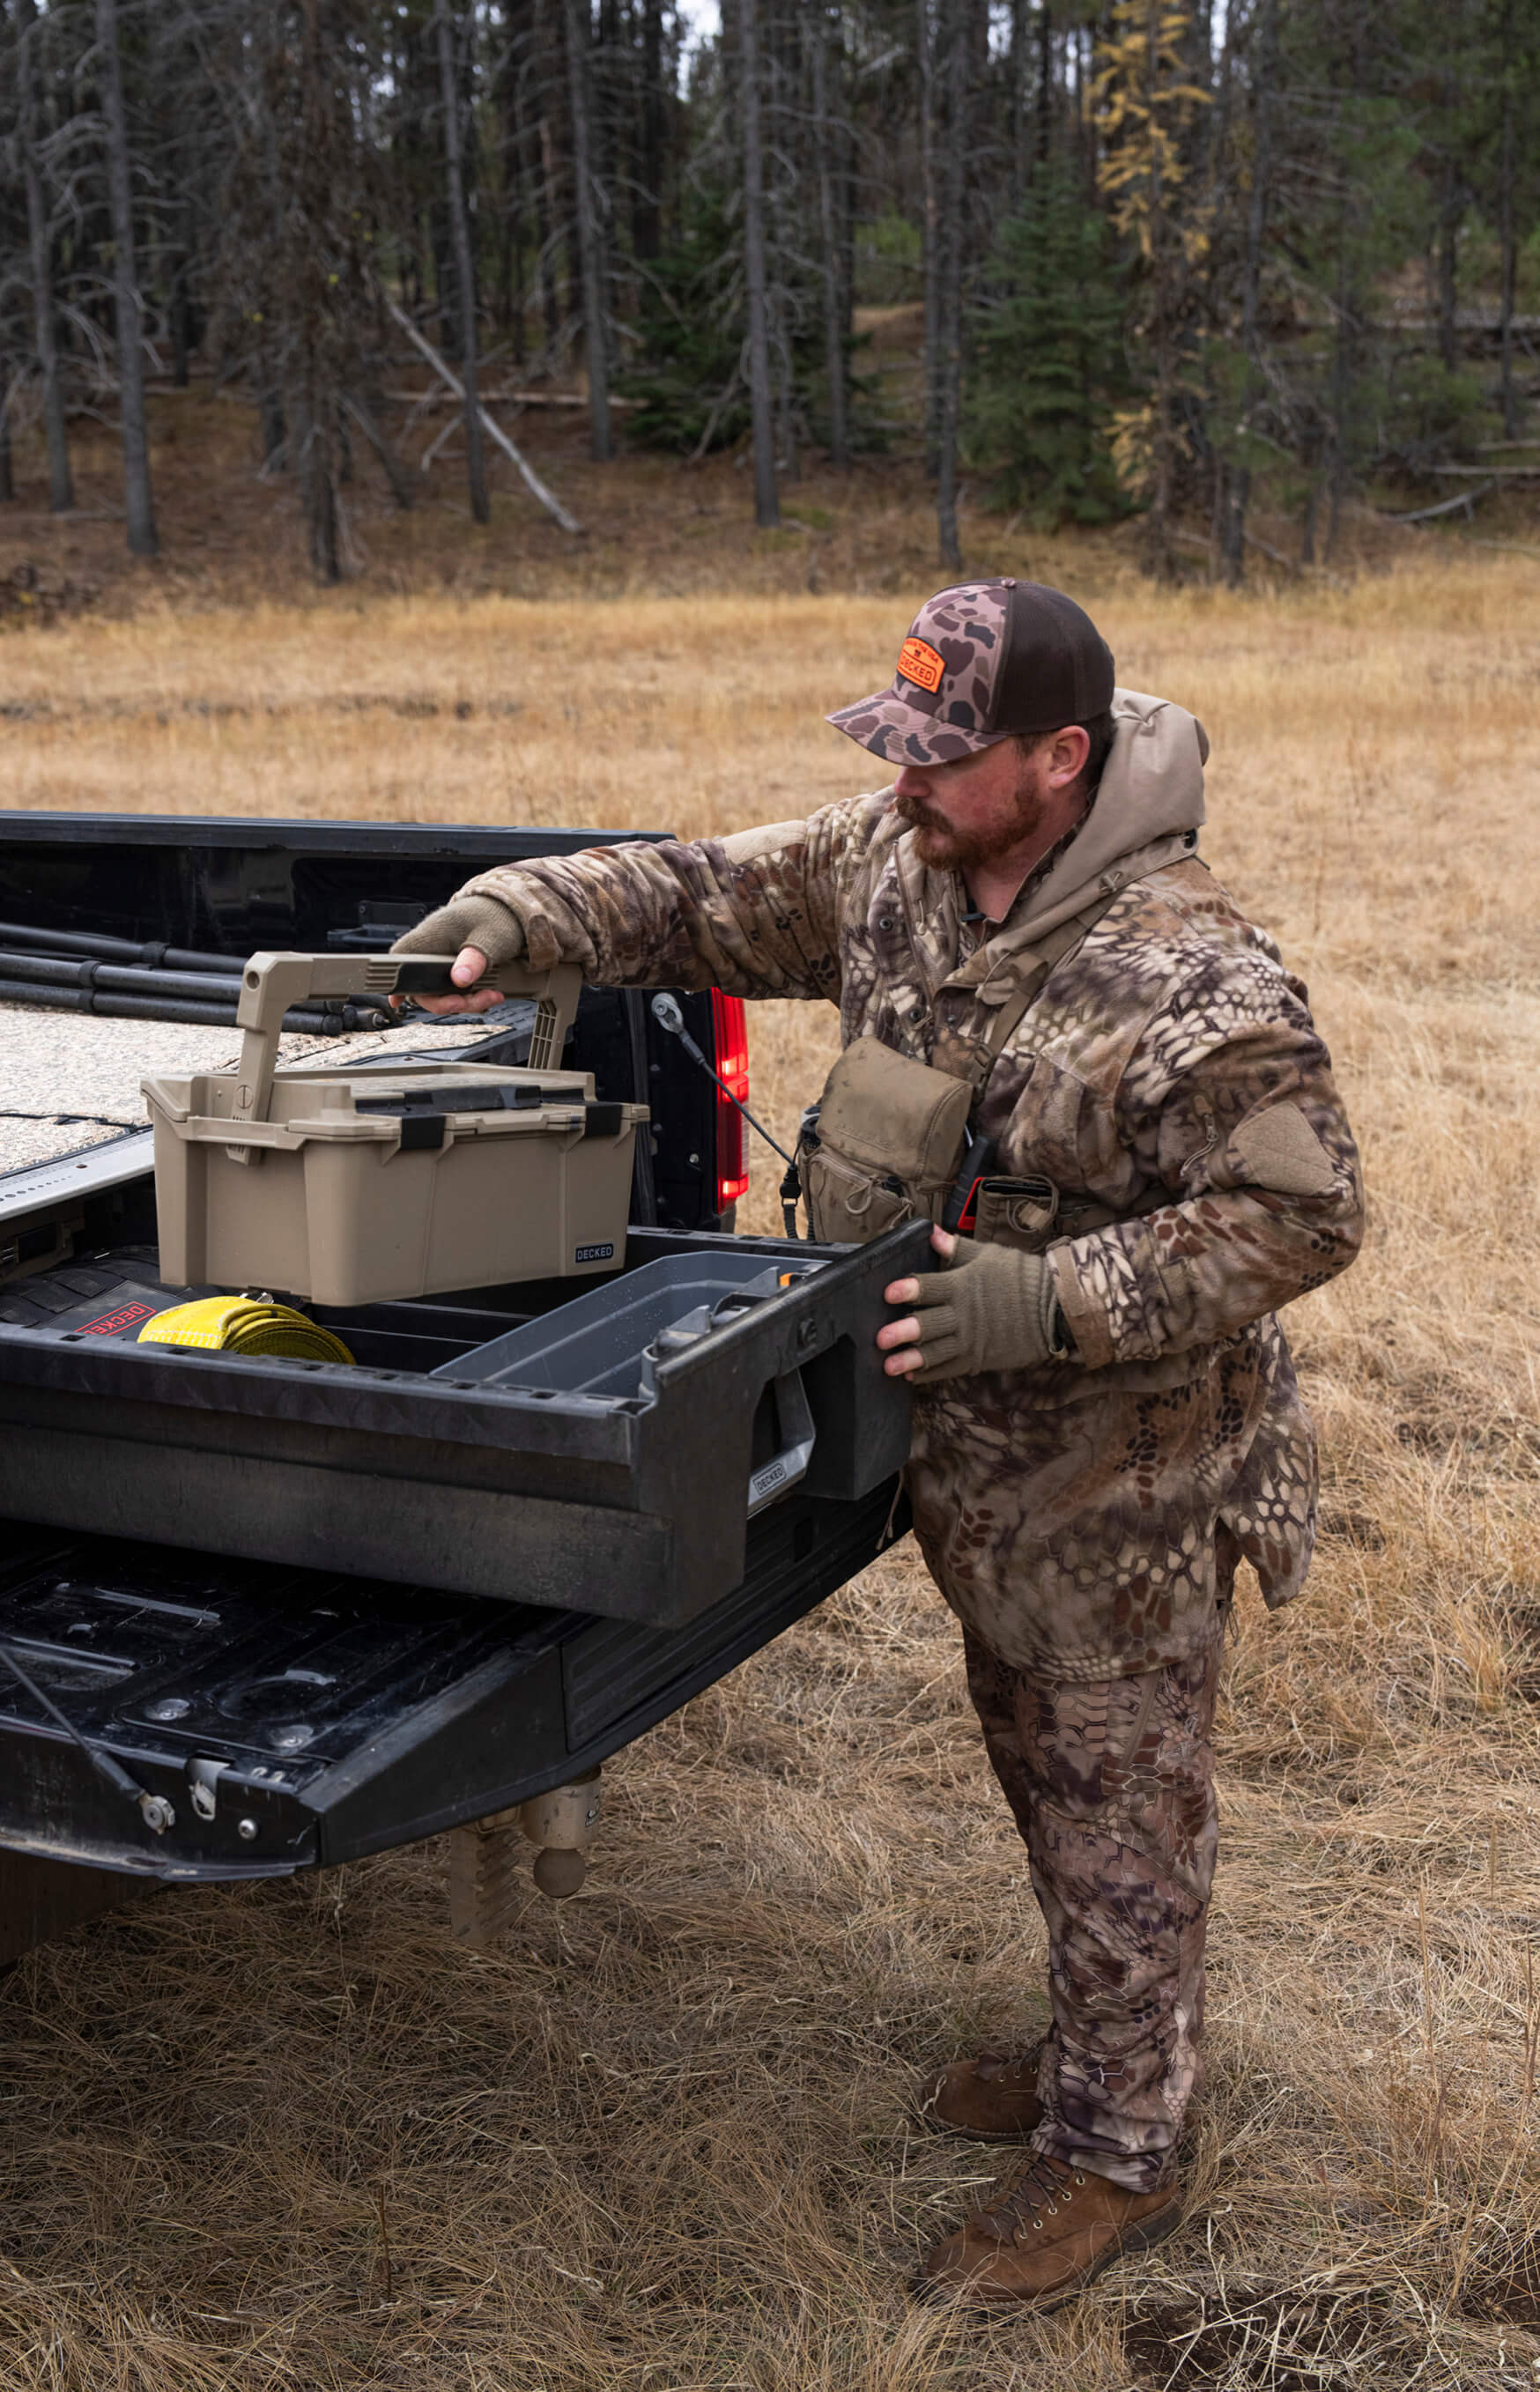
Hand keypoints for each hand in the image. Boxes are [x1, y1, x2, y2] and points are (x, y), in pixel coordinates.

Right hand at [390, 893, 525, 1014]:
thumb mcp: (489, 938)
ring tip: (491, 995)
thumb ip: (474, 959)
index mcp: (429, 937)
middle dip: (450, 1002)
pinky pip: (450, 990)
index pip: (401, 962)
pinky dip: (467, 997)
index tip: (398, 1001)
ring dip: (465, 1002)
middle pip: (423, 989)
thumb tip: (459, 980)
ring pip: (439, 993)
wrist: (503, 909)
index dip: (398, 985)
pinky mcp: (449, 968)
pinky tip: (485, 995)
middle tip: (478, 1001)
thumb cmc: (492, 916)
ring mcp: (438, 960)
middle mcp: (429, 950)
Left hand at [877, 1224, 1063, 1382]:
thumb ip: (956, 1248)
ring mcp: (972, 1340)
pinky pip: (951, 1368)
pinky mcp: (979, 1358)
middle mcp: (964, 1315)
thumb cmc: (1020, 1277)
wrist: (1054, 1309)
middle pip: (929, 1324)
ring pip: (936, 1353)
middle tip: (880, 1339)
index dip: (908, 1290)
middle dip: (903, 1332)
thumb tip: (930, 1232)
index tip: (888, 1293)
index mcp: (963, 1286)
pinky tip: (913, 1376)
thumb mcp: (988, 1255)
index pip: (929, 1287)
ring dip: (911, 1360)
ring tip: (889, 1367)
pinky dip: (931, 1373)